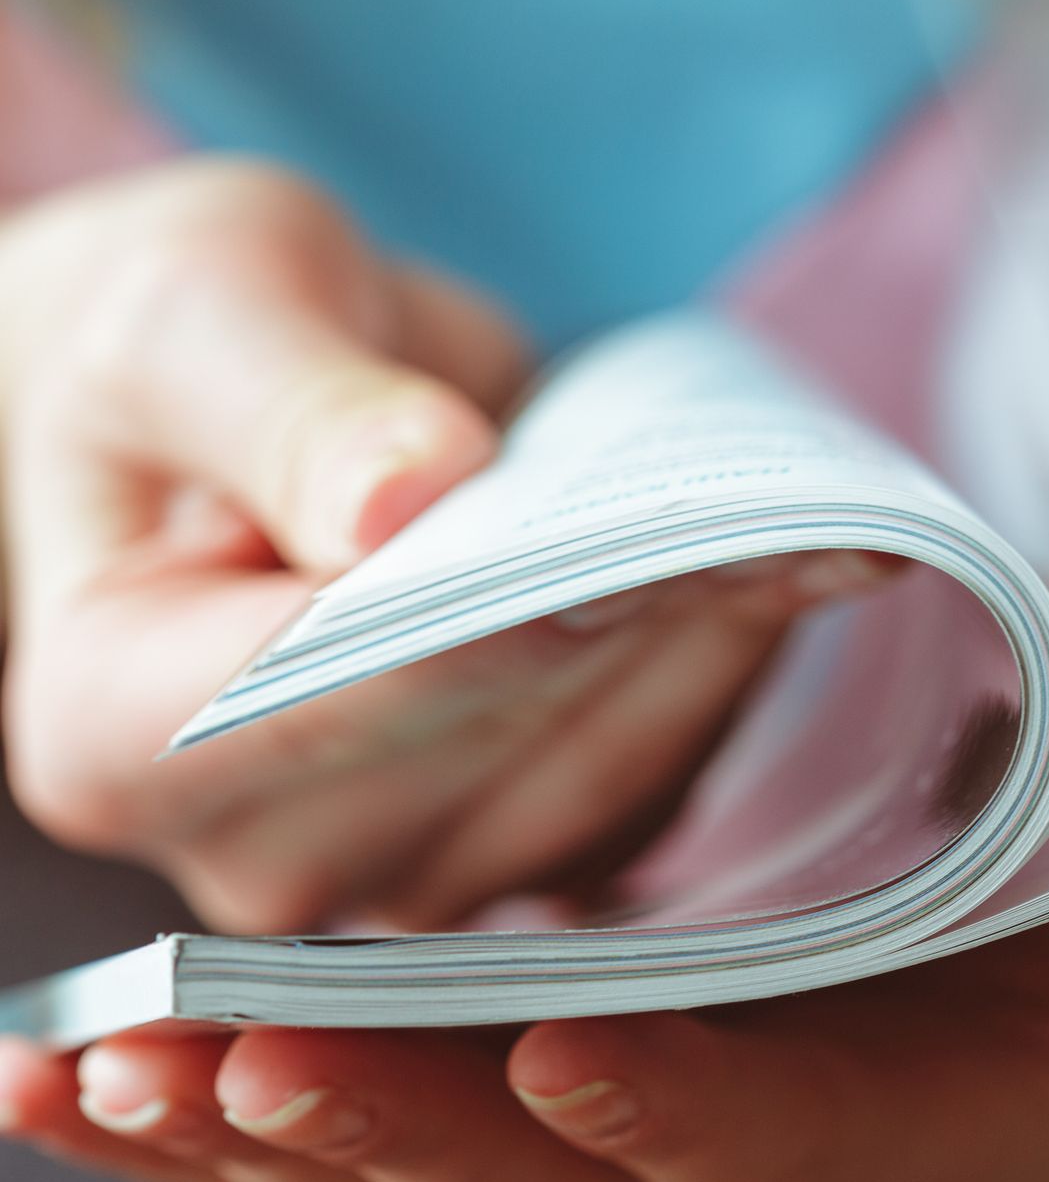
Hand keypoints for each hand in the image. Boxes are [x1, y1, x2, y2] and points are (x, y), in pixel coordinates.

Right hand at [0, 159, 886, 932]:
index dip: (487, 623)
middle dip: (631, 619)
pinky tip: (788, 564)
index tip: (628, 542)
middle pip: (483, 752)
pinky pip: (657, 781)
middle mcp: (258, 853)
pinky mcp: (525, 846)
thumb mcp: (196, 311)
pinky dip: (726, 667)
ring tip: (806, 521)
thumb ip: (283, 406)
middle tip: (771, 506)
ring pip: (600, 776)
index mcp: (110, 740)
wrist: (252, 415)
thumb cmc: (196, 352)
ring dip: (711, 645)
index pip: (324, 701)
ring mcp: (403, 870)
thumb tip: (401, 502)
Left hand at [0, 771, 1048, 1181]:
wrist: (1042, 1018)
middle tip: (246, 1045)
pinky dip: (218, 1120)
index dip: (695, 1121)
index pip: (792, 1157)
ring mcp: (612, 1173)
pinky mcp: (520, 1125)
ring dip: (260, 1140)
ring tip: (99, 1066)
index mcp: (897, 1139)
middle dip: (406, 1139)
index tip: (577, 1048)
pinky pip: (357, 1145)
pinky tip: (72, 1075)